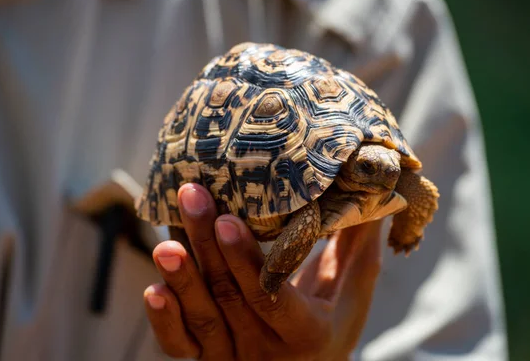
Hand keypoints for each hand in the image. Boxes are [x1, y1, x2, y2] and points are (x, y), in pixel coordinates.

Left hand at [143, 183, 381, 359]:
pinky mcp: (206, 360)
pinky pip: (180, 346)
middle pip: (231, 296)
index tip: (228, 219)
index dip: (248, 260)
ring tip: (166, 240)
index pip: (271, 297)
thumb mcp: (352, 291)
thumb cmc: (333, 326)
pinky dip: (165, 321)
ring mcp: (232, 358)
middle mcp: (265, 350)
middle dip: (208, 246)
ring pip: (203, 317)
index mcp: (305, 332)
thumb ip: (356, 245)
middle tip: (192, 196)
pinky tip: (154, 289)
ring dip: (182, 278)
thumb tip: (376, 186)